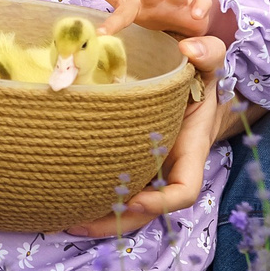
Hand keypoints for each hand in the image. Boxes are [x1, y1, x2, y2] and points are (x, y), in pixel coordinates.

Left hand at [66, 35, 226, 236]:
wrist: (190, 84)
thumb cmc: (200, 77)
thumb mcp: (209, 62)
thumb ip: (208, 52)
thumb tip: (188, 49)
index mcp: (190, 152)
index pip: (184, 190)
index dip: (162, 201)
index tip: (135, 198)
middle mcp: (167, 169)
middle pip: (145, 211)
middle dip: (115, 221)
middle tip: (77, 222)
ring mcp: (147, 171)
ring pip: (126, 207)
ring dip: (96, 218)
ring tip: (60, 221)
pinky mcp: (127, 164)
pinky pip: (111, 188)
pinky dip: (89, 198)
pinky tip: (59, 200)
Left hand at [85, 0, 235, 42]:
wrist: (190, 22)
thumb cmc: (156, 15)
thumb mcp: (131, 12)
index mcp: (139, 6)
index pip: (119, 4)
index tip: (94, 7)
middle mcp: (157, 0)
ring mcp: (178, 2)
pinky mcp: (197, 6)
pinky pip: (202, 2)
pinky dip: (200, 6)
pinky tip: (196, 15)